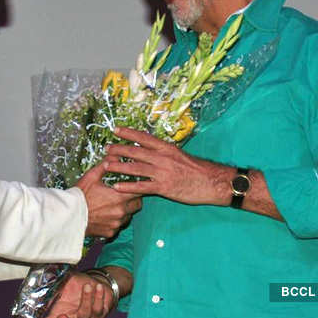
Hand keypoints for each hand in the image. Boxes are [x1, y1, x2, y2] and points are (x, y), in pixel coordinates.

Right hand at [32, 272, 113, 317]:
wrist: (97, 284)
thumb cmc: (77, 285)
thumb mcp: (64, 283)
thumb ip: (54, 283)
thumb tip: (43, 277)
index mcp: (61, 313)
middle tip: (61, 316)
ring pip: (84, 315)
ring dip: (86, 299)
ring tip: (87, 286)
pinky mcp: (100, 315)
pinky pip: (99, 309)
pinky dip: (98, 297)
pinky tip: (98, 287)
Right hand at [76, 159, 141, 237]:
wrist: (68, 216)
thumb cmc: (79, 196)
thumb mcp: (91, 177)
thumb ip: (105, 165)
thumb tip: (114, 155)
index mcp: (119, 198)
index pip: (139, 191)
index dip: (139, 187)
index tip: (136, 184)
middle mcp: (120, 212)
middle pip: (137, 205)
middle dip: (134, 199)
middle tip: (126, 194)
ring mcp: (116, 224)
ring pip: (128, 217)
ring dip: (125, 211)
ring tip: (115, 205)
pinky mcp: (109, 233)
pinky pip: (117, 227)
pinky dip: (115, 221)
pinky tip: (107, 216)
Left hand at [105, 127, 234, 205]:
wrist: (212, 181)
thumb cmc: (196, 169)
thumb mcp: (179, 154)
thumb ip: (163, 152)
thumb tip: (148, 147)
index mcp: (166, 148)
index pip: (143, 137)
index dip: (128, 133)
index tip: (116, 129)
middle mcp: (162, 157)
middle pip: (135, 151)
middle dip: (119, 149)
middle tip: (106, 148)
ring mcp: (162, 172)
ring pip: (135, 168)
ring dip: (118, 166)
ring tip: (105, 165)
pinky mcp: (163, 187)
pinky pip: (142, 186)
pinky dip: (128, 186)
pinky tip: (117, 186)